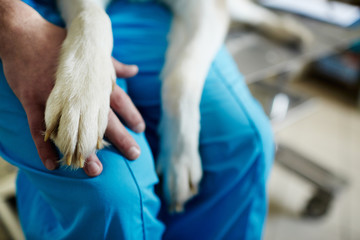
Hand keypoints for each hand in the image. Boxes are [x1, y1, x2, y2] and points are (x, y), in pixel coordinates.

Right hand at [0, 2, 143, 176]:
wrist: (25, 35)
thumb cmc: (60, 46)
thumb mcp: (91, 54)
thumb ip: (114, 66)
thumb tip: (134, 71)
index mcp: (94, 81)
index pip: (119, 100)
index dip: (131, 115)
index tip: (141, 129)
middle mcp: (80, 93)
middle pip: (103, 119)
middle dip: (120, 138)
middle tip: (134, 155)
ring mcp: (56, 99)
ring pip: (73, 129)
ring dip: (84, 151)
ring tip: (95, 170)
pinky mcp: (33, 101)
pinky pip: (41, 129)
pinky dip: (46, 147)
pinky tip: (54, 164)